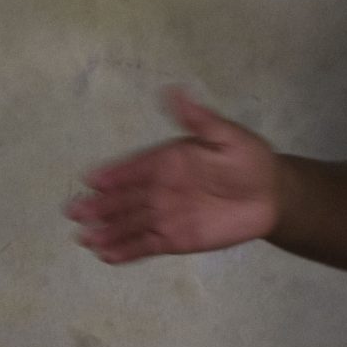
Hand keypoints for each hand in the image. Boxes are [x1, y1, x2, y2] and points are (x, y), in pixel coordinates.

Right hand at [67, 87, 278, 263]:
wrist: (272, 196)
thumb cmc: (249, 161)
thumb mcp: (226, 136)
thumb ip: (198, 119)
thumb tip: (174, 91)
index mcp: (166, 162)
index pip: (133, 169)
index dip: (114, 175)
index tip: (92, 181)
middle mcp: (157, 189)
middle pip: (122, 199)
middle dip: (98, 206)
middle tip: (74, 212)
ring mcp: (163, 216)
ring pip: (128, 225)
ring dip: (106, 231)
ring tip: (84, 239)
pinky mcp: (173, 239)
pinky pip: (144, 245)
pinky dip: (126, 251)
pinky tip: (106, 255)